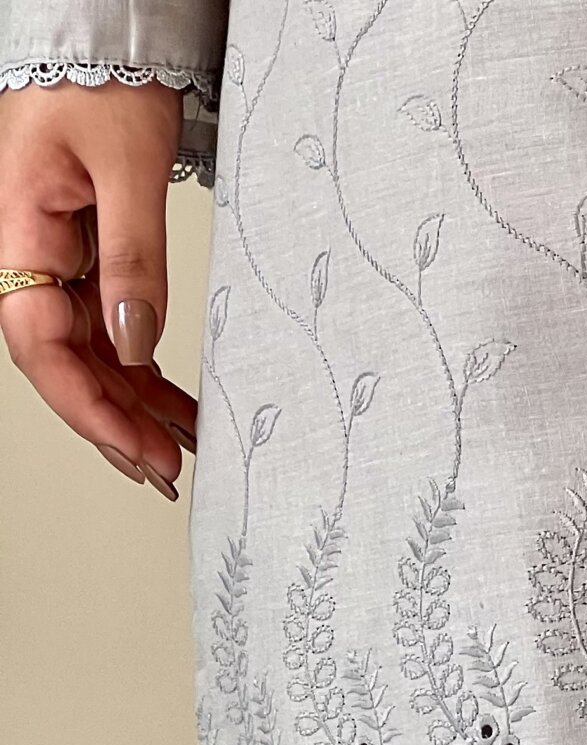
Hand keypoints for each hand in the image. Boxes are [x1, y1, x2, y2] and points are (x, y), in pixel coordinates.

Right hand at [0, 78, 195, 494]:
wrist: (111, 39)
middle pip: (64, 362)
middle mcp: (33, 254)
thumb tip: (136, 345)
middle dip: (114, 424)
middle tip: (164, 472)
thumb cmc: (105, 82)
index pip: (38, 342)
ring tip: (178, 456)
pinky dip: (144, 374)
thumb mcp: (127, 168)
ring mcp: (60, 261)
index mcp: (21, 231)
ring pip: (90, 355)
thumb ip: (133, 259)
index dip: (85, 404)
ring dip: (132, 409)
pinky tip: (175, 410)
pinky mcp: (90, 260)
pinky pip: (111, 332)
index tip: (134, 447)